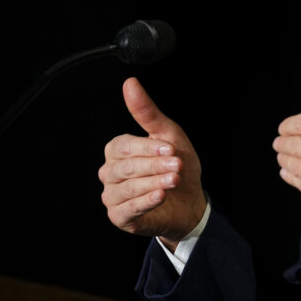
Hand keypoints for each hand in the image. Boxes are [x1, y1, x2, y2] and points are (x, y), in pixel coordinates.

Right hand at [99, 78, 205, 247]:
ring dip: (153, 182)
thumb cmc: (177, 165)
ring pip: (126, 188)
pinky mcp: (120, 216)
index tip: (171, 149)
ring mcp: (113, 195)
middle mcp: (110, 172)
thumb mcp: (168, 135)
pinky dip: (146, 201)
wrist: (190, 200)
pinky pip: (128, 209)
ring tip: (174, 180)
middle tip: (177, 165)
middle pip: (125, 167)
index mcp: (118, 150)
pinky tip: (161, 195)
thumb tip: (130, 83)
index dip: (148, 148)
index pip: (123, 146)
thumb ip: (147, 112)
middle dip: (154, 166)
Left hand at [274, 55, 300, 230]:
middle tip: (281, 142)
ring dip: (285, 158)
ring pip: (290, 165)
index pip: (299, 124)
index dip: (288, 125)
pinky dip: (291, 176)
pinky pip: (298, 184)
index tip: (284, 127)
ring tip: (286, 155)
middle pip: (291, 144)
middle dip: (283, 141)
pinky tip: (292, 172)